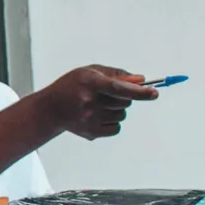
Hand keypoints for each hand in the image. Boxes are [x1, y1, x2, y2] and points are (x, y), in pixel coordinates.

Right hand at [38, 65, 160, 140]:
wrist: (50, 109)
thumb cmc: (73, 86)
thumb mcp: (91, 72)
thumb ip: (116, 74)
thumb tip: (141, 81)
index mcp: (90, 83)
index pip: (119, 87)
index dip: (139, 91)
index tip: (154, 93)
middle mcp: (89, 102)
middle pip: (125, 101)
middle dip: (124, 96)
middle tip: (107, 94)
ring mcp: (90, 119)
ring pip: (122, 115)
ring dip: (117, 109)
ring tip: (99, 105)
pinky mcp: (91, 132)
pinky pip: (117, 128)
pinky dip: (113, 122)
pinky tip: (98, 117)